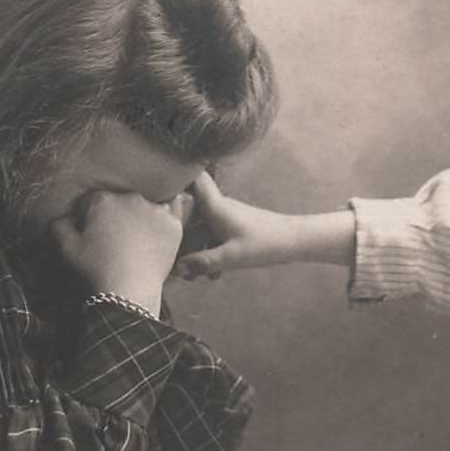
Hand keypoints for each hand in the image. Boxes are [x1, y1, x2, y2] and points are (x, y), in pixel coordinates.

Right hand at [51, 190, 189, 310]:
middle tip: (114, 238)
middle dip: (116, 214)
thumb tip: (65, 217)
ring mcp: (155, 210)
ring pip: (146, 204)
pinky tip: (161, 224)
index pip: (93, 201)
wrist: (129, 291)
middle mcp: (130, 198)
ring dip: (141, 214)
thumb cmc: (95, 269)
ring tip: (138, 236)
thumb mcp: (66, 247)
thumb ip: (60, 225)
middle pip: (120, 201)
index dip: (89, 216)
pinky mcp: (173, 224)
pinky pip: (173, 210)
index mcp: (103, 200)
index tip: (91, 232)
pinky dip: (166, 214)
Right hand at [175, 173, 352, 278]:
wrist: (294, 242)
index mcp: (215, 206)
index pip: (193, 178)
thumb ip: (203, 263)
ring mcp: (225, 218)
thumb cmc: (264, 243)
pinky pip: (213, 238)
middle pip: (189, 211)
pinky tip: (212, 275)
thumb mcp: (231, 257)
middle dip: (177, 231)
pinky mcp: (233, 230)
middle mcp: (217, 208)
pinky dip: (209, 253)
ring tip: (189, 274)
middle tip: (165, 251)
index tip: (156, 183)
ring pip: (200, 229)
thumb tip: (176, 269)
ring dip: (193, 249)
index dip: (175, 175)